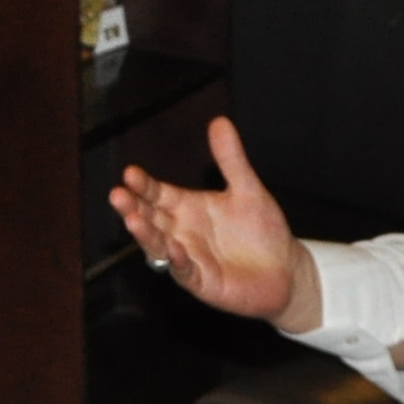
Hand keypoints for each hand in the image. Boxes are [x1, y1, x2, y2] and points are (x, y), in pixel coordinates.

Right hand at [110, 116, 321, 329]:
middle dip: (132, 207)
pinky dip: (177, 261)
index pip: (157, 194)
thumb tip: (220, 121)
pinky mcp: (202, 281)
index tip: (130, 173)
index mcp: (187, 208)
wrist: (286, 268)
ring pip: (158, 246)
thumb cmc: (262, 230)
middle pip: (149, 218)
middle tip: (117, 195)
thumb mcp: (247, 188)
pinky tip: (173, 249)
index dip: (143, 185)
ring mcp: (188, 258)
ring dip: (145, 234)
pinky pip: (184, 271)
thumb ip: (231, 159)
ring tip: (133, 220)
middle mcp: (181, 233)